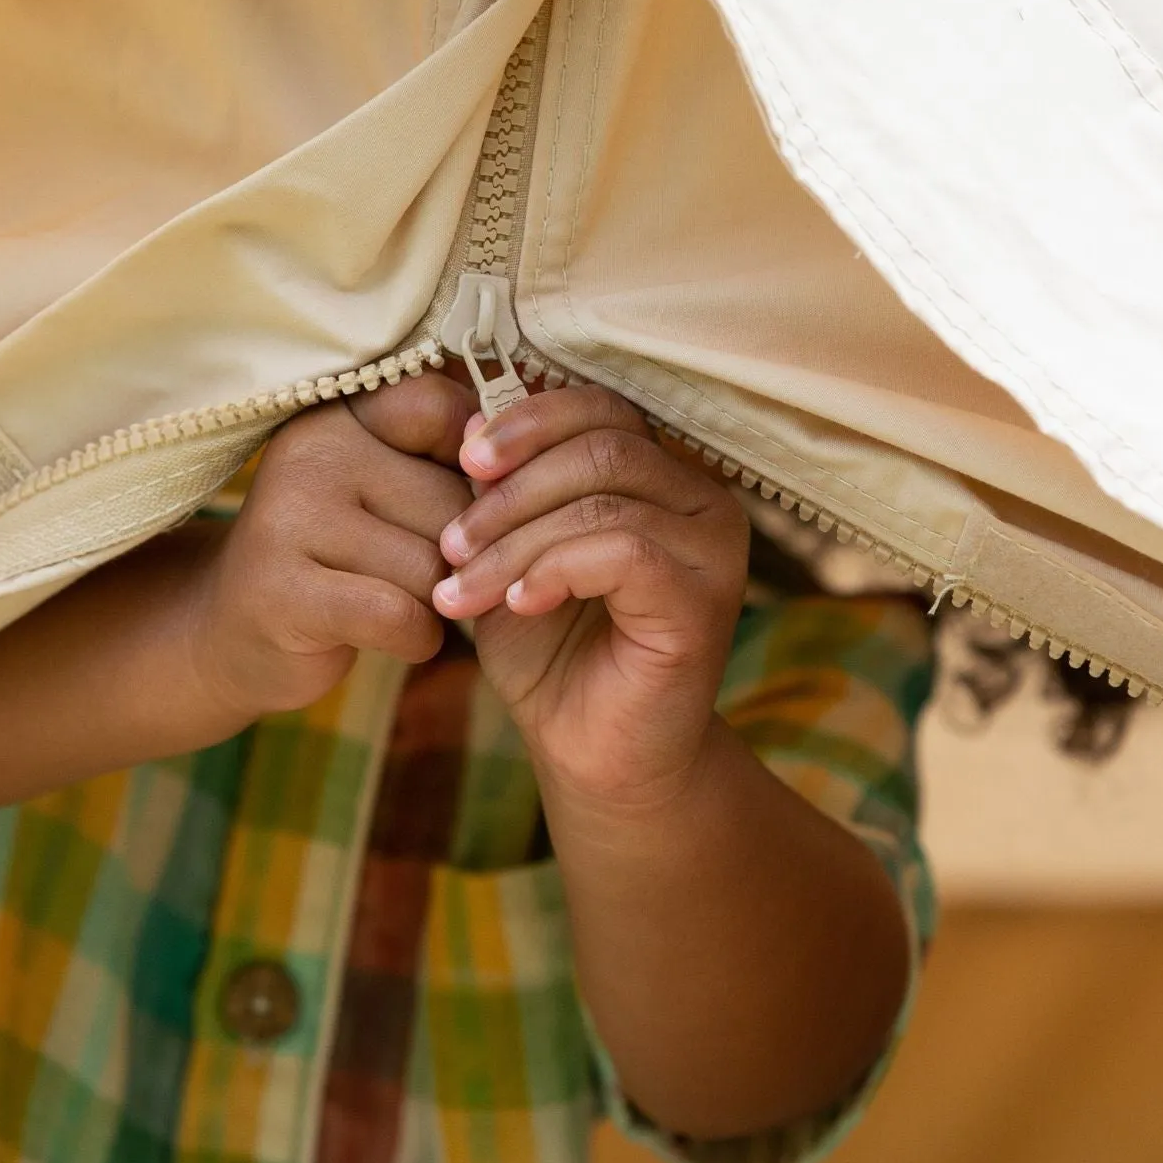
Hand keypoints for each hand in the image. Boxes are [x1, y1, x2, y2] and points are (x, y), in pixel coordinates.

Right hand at [187, 375, 475, 721]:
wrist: (234, 632)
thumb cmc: (341, 555)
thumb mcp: (388, 487)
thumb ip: (452, 458)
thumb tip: (538, 445)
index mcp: (341, 412)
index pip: (447, 412)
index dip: (478, 469)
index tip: (462, 504)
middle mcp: (311, 450)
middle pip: (452, 504)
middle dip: (460, 555)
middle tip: (422, 573)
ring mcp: (289, 518)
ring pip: (433, 566)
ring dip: (439, 603)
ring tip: (402, 602)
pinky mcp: (286, 592)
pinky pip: (400, 615)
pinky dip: (415, 639)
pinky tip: (391, 634)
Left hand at [431, 386, 749, 801]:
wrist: (590, 754)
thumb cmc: (551, 651)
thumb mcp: (511, 554)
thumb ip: (500, 490)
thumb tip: (467, 421)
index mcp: (663, 474)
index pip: (602, 408)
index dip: (527, 421)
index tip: (461, 460)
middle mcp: (702, 500)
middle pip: (602, 446)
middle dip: (510, 490)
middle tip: (449, 542)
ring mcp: (713, 550)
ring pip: (603, 500)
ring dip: (514, 541)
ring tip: (460, 588)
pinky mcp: (705, 602)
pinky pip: (623, 552)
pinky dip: (554, 570)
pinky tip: (517, 607)